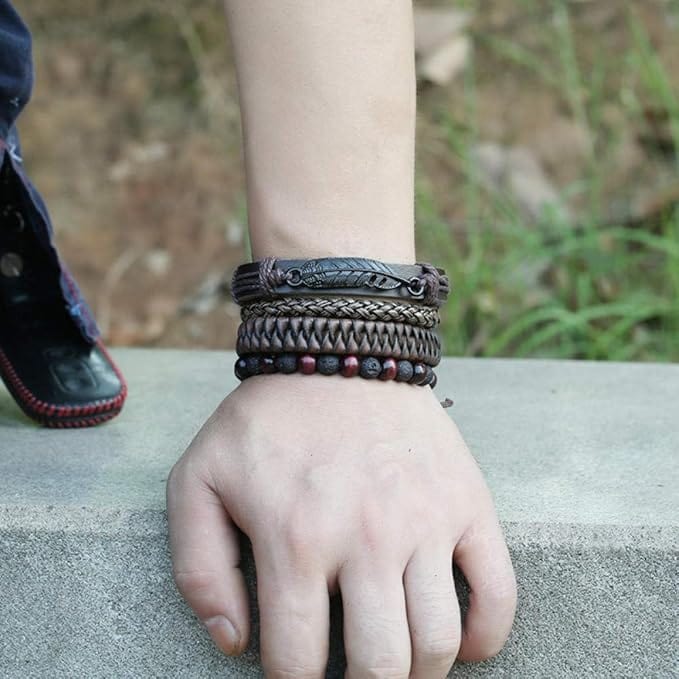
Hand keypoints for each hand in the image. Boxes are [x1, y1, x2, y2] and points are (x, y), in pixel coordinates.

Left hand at [167, 373, 515, 677]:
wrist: (339, 352)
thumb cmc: (266, 421)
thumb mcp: (199, 480)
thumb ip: (199, 568)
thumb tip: (234, 642)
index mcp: (295, 539)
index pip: (296, 663)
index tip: (295, 674)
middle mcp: (366, 537)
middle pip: (378, 667)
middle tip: (349, 673)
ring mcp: (425, 520)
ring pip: (438, 642)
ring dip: (418, 672)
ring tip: (397, 661)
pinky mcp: (466, 502)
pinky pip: (499, 591)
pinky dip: (484, 637)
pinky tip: (458, 642)